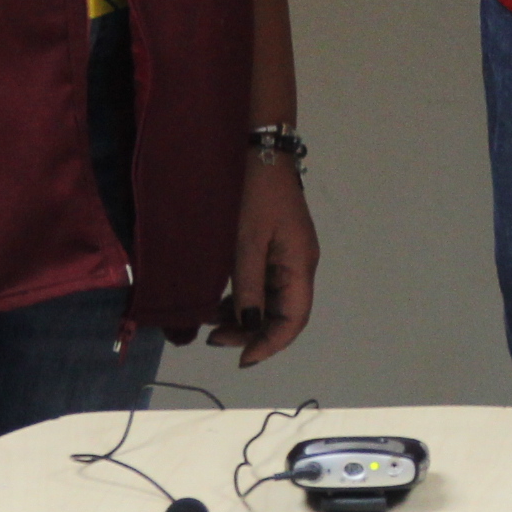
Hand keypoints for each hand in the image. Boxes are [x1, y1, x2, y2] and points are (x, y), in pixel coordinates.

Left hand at [206, 156, 318, 366]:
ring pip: (271, 301)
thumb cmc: (254, 196)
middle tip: (215, 339)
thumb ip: (248, 286)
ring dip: (245, 317)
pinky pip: (263, 284)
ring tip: (212, 324)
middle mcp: (299, 265)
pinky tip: (220, 303)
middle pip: (283, 313)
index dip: (271, 343)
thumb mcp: (246, 243)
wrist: (260, 152)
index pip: (294, 318)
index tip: (242, 359)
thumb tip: (249, 325)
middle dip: (252, 333)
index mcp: (299, 265)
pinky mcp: (274, 247)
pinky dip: (244, 298)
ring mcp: (288, 256)